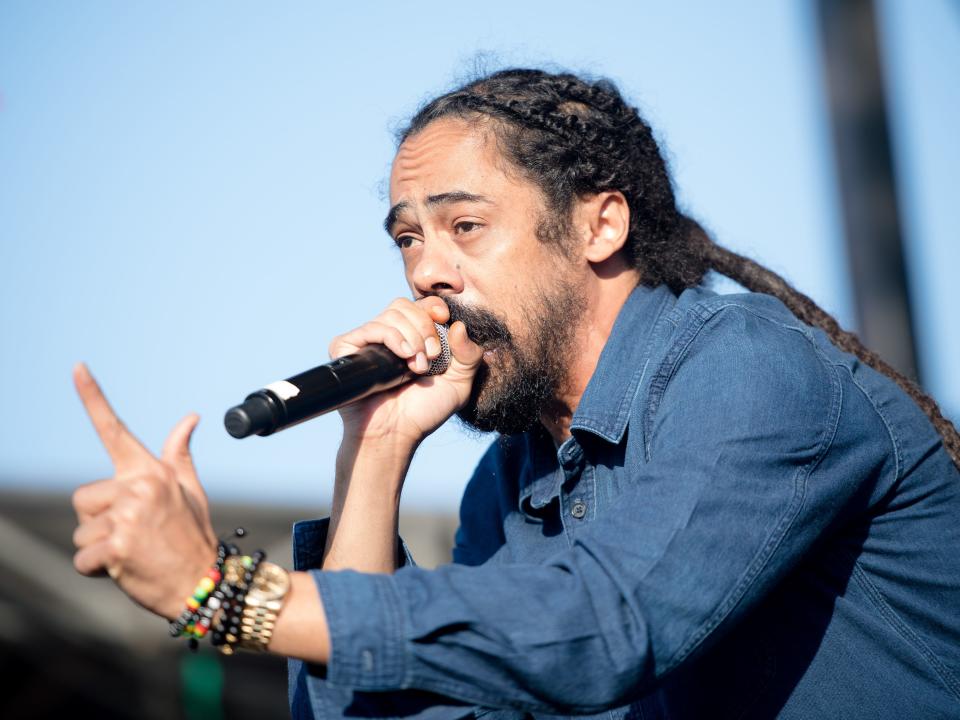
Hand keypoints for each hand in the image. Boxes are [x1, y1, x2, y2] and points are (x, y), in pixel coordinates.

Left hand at [71, 363, 217, 619]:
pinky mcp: (118, 544)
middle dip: (99, 522)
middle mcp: (139, 487)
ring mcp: (129, 515)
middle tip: (134, 535)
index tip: (77, 366)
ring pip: (81, 530)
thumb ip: (178, 454)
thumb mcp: (190, 490)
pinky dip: (98, 571)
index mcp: (151, 471)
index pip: (115, 430)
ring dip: (99, 548)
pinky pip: (83, 557)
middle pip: (83, 499)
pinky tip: (126, 569)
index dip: (92, 397)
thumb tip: (190, 417)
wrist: (205, 582)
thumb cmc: (193, 535)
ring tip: (134, 552)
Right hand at [329, 296, 482, 448]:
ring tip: (416, 366)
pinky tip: (402, 356)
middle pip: (405, 305)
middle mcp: (389, 335)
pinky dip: (392, 337)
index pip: (421, 305)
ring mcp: (368, 340)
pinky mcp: (347, 347)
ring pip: (391, 314)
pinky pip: (371, 327)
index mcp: (413, 337)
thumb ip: (469, 355)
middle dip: (424, 327)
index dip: (433, 306)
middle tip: (431, 357)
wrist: (396, 433)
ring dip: (412, 337)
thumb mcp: (459, 383)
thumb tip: (460, 325)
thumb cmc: (424, 411)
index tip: (443, 318)